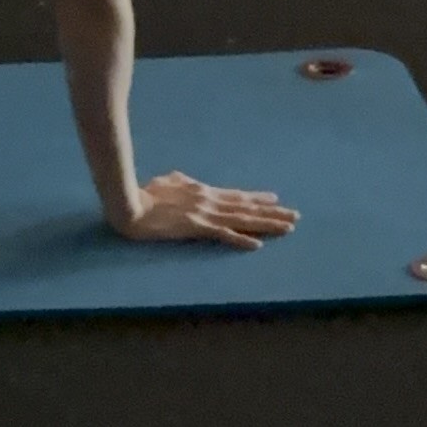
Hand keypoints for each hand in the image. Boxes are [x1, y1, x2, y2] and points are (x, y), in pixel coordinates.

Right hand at [109, 171, 299, 249]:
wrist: (131, 205)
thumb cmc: (145, 194)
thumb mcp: (168, 181)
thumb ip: (182, 182)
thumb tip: (189, 181)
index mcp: (203, 191)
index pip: (236, 196)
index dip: (257, 198)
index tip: (275, 199)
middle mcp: (210, 201)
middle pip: (246, 207)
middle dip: (272, 212)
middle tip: (295, 215)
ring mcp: (205, 214)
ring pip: (242, 220)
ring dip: (267, 224)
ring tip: (288, 227)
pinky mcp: (196, 227)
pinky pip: (223, 235)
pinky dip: (241, 240)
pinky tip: (257, 245)